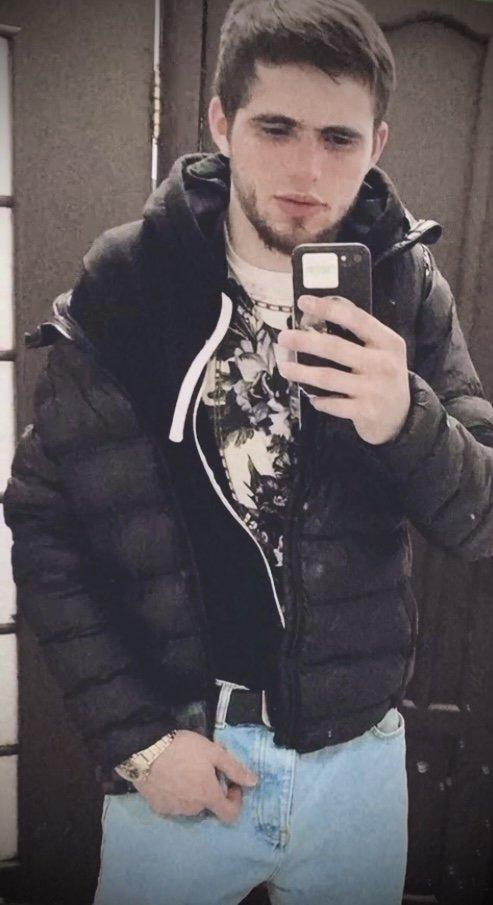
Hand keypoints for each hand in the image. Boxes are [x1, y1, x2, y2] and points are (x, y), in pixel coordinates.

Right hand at [132, 730, 258, 823]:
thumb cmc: (183, 749)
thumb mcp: (213, 752)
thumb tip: (254, 782)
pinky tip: (169, 778)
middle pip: (208, 806)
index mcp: (208, 796)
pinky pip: (173, 804)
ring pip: (190, 805)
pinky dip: (175, 795)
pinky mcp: (158, 808)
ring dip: (192, 793)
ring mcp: (174, 811)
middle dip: (210, 790)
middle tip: (203, 768)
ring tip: (184, 770)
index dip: (235, 800)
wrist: (145, 751)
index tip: (230, 783)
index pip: (230, 814)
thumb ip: (234, 768)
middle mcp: (193, 809)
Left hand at [278, 295, 410, 444]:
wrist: (401, 415)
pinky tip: (312, 398)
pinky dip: (320, 401)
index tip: (303, 302)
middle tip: (283, 337)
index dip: (328, 308)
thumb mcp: (382, 351)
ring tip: (284, 367)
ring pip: (329, 377)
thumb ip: (361, 336)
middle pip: (336, 348)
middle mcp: (383, 364)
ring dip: (302, 372)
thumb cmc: (383, 376)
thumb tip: (319, 315)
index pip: (356, 319)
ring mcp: (374, 389)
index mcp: (387, 342)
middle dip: (305, 341)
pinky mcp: (365, 412)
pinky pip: (334, 405)